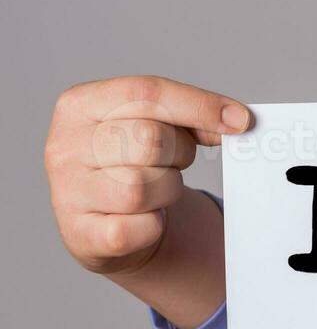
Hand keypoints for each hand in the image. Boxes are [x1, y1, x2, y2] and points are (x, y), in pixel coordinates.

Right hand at [45, 75, 247, 273]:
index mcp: (78, 105)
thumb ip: (189, 118)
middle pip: (149, 138)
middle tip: (176, 162)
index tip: (241, 121)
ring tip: (158, 189)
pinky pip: (140, 227)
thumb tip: (235, 120)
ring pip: (143, 186)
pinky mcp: (82, 235)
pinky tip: (147, 220)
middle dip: (180, 152)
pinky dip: (155, 226)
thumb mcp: (153, 129)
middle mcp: (63, 146)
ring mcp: (68, 192)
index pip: (145, 93)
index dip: (199, 105)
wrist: (106, 225)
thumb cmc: (134, 167)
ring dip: (168, 189)